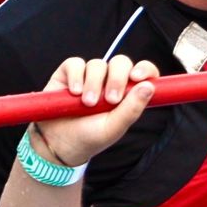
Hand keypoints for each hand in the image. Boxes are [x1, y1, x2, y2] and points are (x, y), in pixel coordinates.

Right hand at [32, 56, 159, 167]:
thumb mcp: (114, 127)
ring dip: (94, 83)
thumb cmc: (90, 137)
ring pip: (98, 64)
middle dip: (117, 79)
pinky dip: (76, 76)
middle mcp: (109, 80)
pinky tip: (74, 92)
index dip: (145, 69)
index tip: (138, 77)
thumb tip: (149, 86)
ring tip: (87, 103)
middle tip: (111, 100)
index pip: (143, 73)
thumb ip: (132, 108)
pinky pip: (75, 64)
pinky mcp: (68, 74)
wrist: (58, 144)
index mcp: (127, 92)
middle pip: (121, 63)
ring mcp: (89, 75)